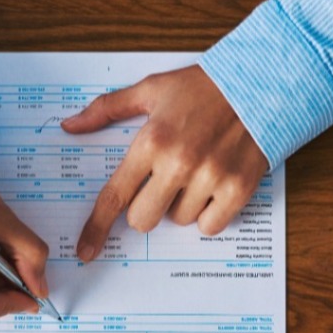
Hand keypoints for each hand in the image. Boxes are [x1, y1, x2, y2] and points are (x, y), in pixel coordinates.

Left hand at [64, 65, 267, 261]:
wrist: (262, 83)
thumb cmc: (204, 87)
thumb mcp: (151, 89)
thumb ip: (107, 109)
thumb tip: (71, 126)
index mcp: (152, 141)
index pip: (115, 195)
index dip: (97, 227)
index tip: (87, 249)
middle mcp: (179, 163)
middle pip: (143, 219)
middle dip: (146, 208)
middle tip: (161, 185)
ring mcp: (210, 178)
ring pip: (178, 221)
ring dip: (181, 205)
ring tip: (196, 172)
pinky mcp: (238, 189)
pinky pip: (210, 226)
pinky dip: (209, 214)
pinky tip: (214, 187)